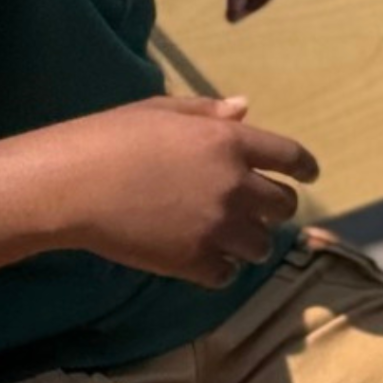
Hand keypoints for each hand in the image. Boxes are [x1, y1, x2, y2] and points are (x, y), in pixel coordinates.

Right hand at [57, 94, 317, 284]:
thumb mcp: (163, 110)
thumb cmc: (112, 136)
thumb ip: (209, 112)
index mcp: (229, 141)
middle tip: (259, 209)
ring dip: (250, 240)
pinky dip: (221, 267)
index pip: (290, 157)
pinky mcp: (195, 262)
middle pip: (283, 205)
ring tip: (229, 237)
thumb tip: (244, 108)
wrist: (74, 184)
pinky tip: (203, 258)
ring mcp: (218, 227)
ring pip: (261, 245)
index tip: (308, 175)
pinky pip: (228, 273)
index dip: (304, 167)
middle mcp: (234, 185)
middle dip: (276, 207)